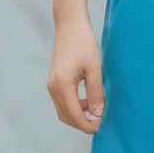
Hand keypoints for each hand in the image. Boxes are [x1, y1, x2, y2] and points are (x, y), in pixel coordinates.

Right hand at [47, 19, 104, 133]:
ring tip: (97, 112)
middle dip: (83, 123)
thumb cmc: (83, 42)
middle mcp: (53, 87)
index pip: (74, 115)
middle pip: (66, 116)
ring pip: (63, 110)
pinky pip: (63, 101)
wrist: (71, 25)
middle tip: (101, 123)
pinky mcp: (54, 81)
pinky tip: (88, 102)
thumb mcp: (94, 68)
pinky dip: (74, 106)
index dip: (88, 125)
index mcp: (62, 85)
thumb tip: (98, 113)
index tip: (101, 127)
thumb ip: (96, 92)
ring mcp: (52, 84)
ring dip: (78, 115)